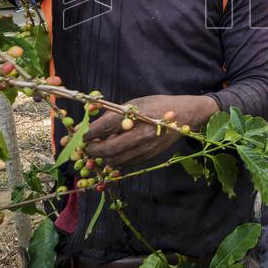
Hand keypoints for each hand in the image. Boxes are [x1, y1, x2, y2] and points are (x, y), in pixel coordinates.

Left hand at [84, 95, 216, 167]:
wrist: (185, 115)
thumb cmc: (158, 105)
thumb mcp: (135, 103)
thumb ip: (115, 115)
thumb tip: (94, 125)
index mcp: (138, 117)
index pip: (106, 127)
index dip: (90, 133)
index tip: (82, 135)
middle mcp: (142, 136)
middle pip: (109, 149)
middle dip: (93, 149)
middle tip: (86, 147)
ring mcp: (146, 149)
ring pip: (116, 160)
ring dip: (103, 157)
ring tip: (98, 150)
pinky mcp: (149, 157)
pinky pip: (126, 163)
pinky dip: (115, 160)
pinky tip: (111, 154)